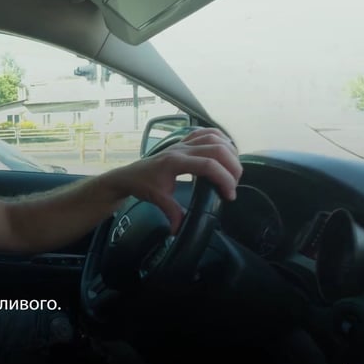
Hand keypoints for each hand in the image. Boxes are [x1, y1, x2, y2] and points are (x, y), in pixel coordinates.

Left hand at [112, 127, 242, 233]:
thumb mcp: (157, 199)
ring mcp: (182, 143)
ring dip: (230, 151)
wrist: (129, 175)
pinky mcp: (183, 142)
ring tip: (234, 169)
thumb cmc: (143, 185)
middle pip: (217, 149)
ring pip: (214, 137)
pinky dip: (220, 138)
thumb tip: (179, 231)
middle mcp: (181, 149)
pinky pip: (205, 133)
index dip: (224, 179)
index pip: (208, 164)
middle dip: (233, 166)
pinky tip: (226, 149)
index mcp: (175, 162)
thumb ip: (172, 213)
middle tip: (235, 184)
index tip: (230, 195)